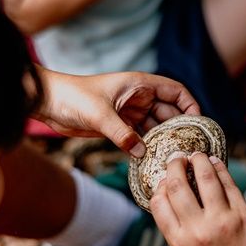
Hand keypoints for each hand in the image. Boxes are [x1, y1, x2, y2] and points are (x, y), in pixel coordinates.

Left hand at [32, 67, 199, 156]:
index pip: (175, 91)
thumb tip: (141, 153)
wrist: (49, 102)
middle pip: (169, 112)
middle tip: (187, 148)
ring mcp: (129, 112)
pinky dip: (146, 147)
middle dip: (178, 128)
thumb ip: (121, 133)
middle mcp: (138, 97)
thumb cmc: (73, 97)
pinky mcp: (119, 126)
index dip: (189, 105)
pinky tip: (152, 161)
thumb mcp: (99, 114)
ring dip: (163, 140)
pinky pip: (140, 137)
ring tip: (173, 157)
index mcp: (139, 84)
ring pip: (155, 127)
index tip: (196, 123)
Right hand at [150, 152, 245, 245]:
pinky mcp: (244, 216)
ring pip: (205, 177)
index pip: (158, 203)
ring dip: (199, 160)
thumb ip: (181, 230)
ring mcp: (221, 221)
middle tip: (177, 158)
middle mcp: (197, 230)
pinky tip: (216, 163)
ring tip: (197, 155)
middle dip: (175, 166)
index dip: (159, 186)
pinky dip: (220, 169)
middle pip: (177, 185)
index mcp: (178, 242)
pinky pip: (229, 184)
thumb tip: (175, 196)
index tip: (163, 178)